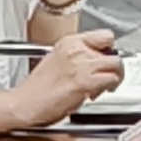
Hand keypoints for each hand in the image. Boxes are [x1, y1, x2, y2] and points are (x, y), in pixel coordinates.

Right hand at [1, 30, 125, 127]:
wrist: (24, 104)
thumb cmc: (37, 89)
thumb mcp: (57, 60)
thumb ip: (78, 56)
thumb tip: (96, 59)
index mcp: (70, 42)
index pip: (105, 36)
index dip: (109, 50)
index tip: (107, 59)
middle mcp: (77, 49)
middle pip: (113, 52)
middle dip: (111, 68)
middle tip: (103, 78)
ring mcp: (81, 64)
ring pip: (116, 65)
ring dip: (113, 77)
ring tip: (101, 87)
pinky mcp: (84, 81)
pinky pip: (111, 79)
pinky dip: (108, 88)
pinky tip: (93, 94)